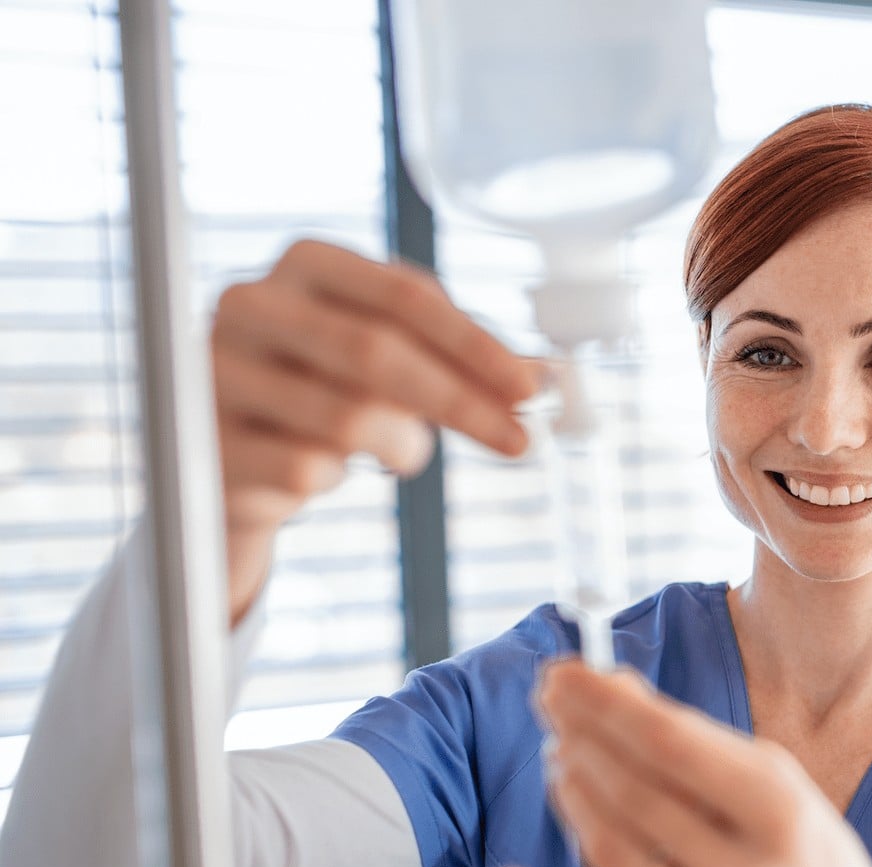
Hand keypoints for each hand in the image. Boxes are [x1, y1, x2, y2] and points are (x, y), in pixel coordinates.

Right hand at [211, 240, 538, 621]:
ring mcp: (216, 371)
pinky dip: (339, 477)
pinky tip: (330, 468)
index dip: (476, 345)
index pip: (405, 296)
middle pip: (379, 354)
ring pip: (348, 420)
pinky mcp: (205, 441)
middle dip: (462, 404)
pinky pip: (308, 470)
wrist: (231, 448)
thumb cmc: (326, 386)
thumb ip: (458, 357)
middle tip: (519, 443)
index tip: (531, 390)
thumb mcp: (388, 353)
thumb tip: (545, 377)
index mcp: (306, 263)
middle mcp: (251, 303)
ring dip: (401, 447)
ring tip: (403, 450)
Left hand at [498, 660, 871, 866]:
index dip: (604, 703)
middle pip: (633, 790)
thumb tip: (613, 688)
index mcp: (781, 811)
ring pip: (612, 851)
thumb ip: (700, 744)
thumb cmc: (807, 861)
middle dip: (579, 736)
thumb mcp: (777, 791)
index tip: (560, 673)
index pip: (670, 740)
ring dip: (571, 793)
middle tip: (548, 703)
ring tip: (558, 757)